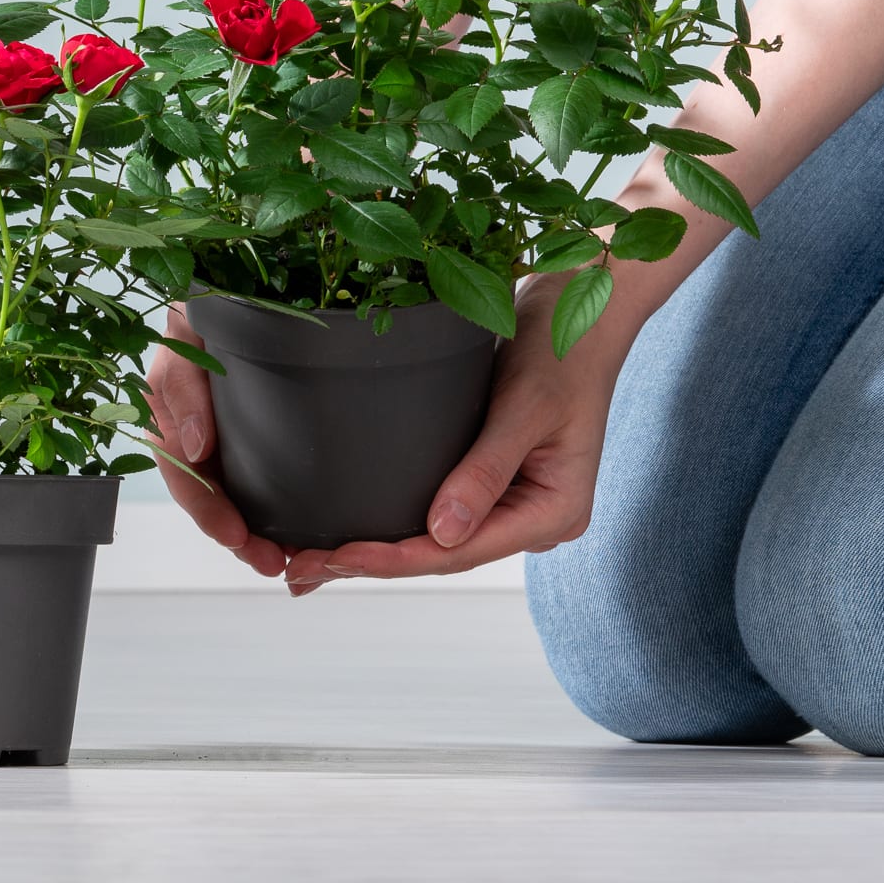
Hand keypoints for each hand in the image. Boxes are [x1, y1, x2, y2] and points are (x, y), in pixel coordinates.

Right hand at [145, 304, 289, 578]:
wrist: (248, 269)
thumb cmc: (212, 294)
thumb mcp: (186, 328)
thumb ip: (180, 383)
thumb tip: (193, 448)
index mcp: (170, 402)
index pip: (181, 471)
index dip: (206, 509)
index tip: (237, 536)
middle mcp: (192, 420)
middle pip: (207, 493)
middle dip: (236, 536)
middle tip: (271, 563)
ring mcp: (220, 425)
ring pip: (231, 493)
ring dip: (253, 533)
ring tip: (286, 562)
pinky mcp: (253, 425)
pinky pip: (256, 476)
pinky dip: (271, 509)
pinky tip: (293, 531)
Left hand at [284, 273, 624, 592]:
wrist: (580, 310)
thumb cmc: (561, 349)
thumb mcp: (523, 407)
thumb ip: (485, 470)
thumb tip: (442, 532)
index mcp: (554, 511)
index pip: (462, 550)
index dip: (396, 559)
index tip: (339, 558)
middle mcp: (535, 516)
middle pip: (444, 553)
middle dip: (373, 564)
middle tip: (302, 572)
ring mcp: (515, 500)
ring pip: (437, 538)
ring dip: (378, 550)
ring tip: (311, 564)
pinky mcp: (493, 478)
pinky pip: (440, 510)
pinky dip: (398, 521)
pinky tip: (354, 531)